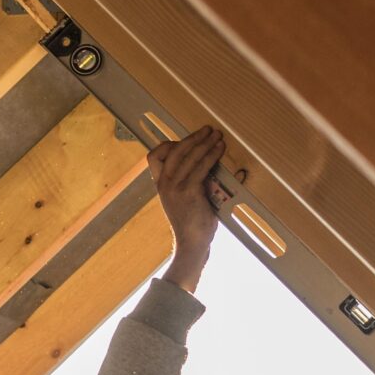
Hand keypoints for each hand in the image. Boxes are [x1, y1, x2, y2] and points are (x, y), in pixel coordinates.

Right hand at [148, 126, 225, 292]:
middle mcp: (164, 183)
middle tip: (209, 130)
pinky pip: (201, 167)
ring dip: (205, 143)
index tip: (183, 142)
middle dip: (193, 137)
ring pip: (189, 156)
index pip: (154, 156)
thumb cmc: (192, 223)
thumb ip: (188, 181)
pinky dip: (212, 155)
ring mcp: (175, 187)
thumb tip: (205, 163)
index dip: (167, 145)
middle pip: (174, 150)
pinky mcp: (189, 191)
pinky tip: (220, 149)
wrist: (192, 244)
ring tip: (218, 136)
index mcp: (160, 185)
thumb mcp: (184, 199)